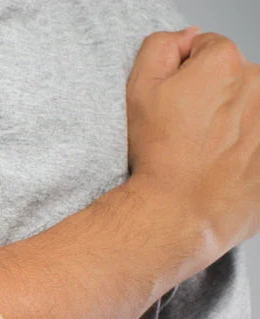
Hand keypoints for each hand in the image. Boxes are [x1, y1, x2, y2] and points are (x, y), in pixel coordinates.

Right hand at [127, 28, 259, 247]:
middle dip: (213, 96)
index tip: (174, 104)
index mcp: (224, 62)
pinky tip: (223, 163)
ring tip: (205, 151)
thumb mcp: (138, 91)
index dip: (184, 75)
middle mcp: (258, 82)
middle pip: (234, 77)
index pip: (207, 49)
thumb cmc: (158, 156)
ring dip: (233, 120)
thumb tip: (187, 39)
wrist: (180, 211)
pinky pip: (257, 137)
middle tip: (187, 131)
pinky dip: (245, 146)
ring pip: (249, 106)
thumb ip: (160, 47)